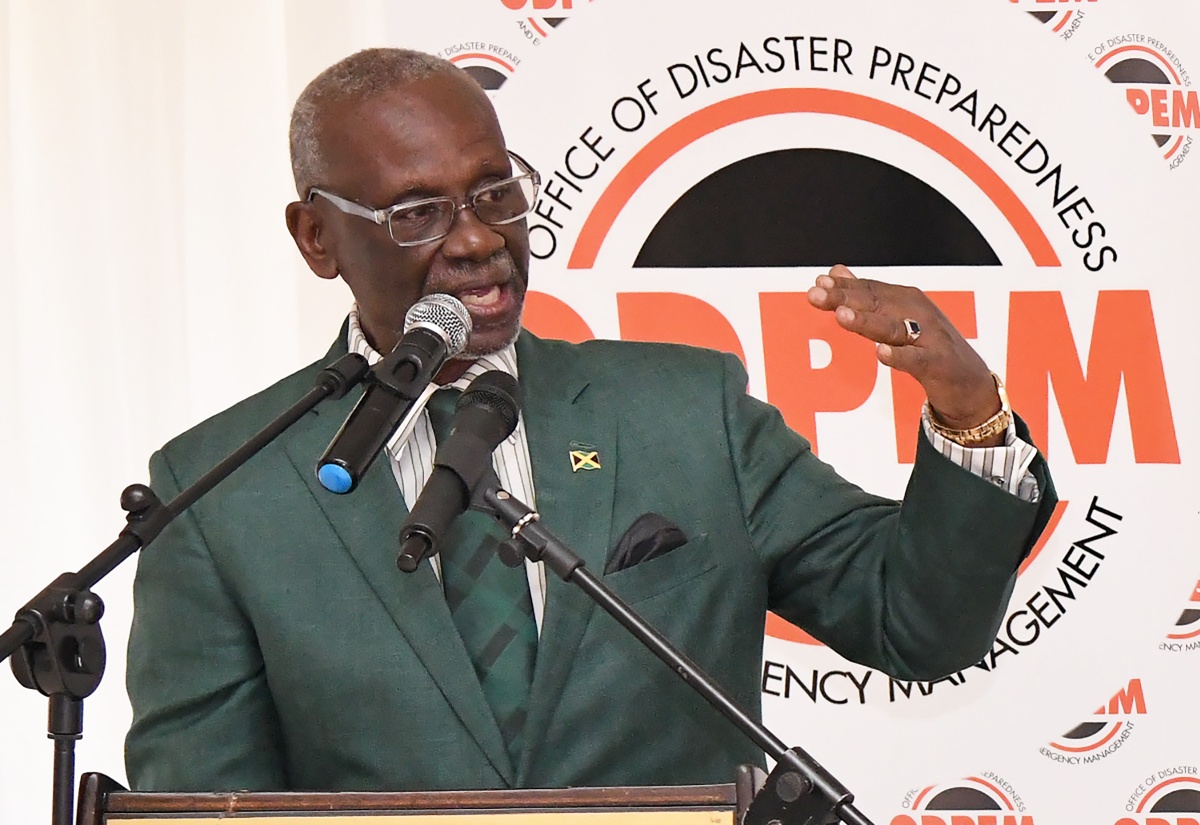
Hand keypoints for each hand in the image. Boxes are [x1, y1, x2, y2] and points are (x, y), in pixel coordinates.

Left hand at [806, 264, 1002, 439]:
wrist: (970, 383)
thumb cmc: (930, 347)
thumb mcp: (897, 319)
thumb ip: (866, 297)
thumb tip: (835, 272)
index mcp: (906, 300)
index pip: (870, 290)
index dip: (843, 286)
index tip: (818, 283)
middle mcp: (918, 313)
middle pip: (876, 304)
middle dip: (845, 298)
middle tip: (816, 294)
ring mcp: (930, 338)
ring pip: (893, 328)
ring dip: (866, 320)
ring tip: (841, 315)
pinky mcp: (938, 364)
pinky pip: (916, 360)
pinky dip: (899, 356)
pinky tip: (880, 353)